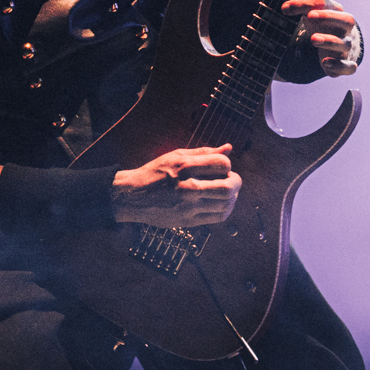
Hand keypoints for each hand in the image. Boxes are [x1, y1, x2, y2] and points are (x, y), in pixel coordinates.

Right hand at [111, 145, 241, 226]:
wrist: (133, 197)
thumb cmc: (155, 173)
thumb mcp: (176, 155)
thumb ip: (204, 152)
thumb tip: (228, 147)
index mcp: (185, 167)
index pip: (222, 163)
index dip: (226, 164)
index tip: (221, 166)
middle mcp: (188, 187)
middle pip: (229, 187)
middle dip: (236, 182)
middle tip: (232, 179)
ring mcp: (188, 207)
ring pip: (226, 205)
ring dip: (233, 196)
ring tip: (226, 191)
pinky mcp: (188, 221)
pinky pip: (217, 217)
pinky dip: (225, 209)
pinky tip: (220, 203)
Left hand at [281, 0, 361, 76]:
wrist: (336, 46)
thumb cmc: (322, 26)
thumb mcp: (311, 13)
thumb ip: (300, 7)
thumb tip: (284, 8)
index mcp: (337, 13)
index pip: (330, 5)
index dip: (319, 8)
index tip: (307, 13)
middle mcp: (345, 29)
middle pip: (347, 20)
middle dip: (329, 17)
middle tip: (310, 17)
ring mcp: (346, 47)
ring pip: (345, 44)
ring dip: (330, 41)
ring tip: (313, 39)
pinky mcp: (345, 64)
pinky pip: (348, 66)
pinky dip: (339, 65)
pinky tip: (325, 63)